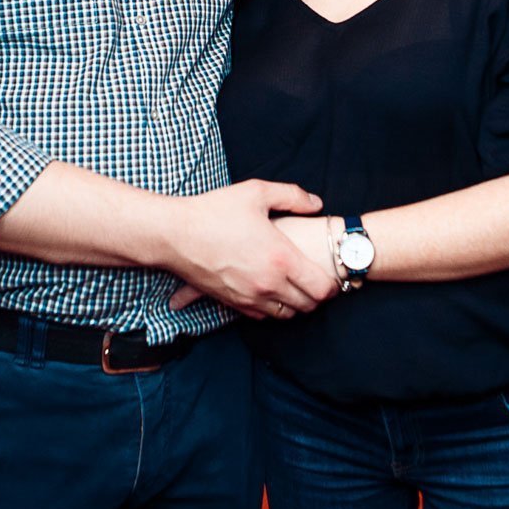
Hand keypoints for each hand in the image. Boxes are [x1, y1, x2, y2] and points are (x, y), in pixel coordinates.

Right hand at [165, 180, 337, 318]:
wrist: (175, 234)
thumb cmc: (215, 211)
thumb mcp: (256, 192)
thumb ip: (292, 196)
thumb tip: (316, 204)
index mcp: (280, 258)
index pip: (321, 288)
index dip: (333, 285)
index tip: (331, 275)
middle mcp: (268, 284)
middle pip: (308, 306)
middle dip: (317, 296)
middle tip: (315, 280)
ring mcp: (249, 297)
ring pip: (286, 315)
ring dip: (295, 304)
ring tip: (294, 286)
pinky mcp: (232, 303)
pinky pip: (262, 317)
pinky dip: (271, 308)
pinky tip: (269, 290)